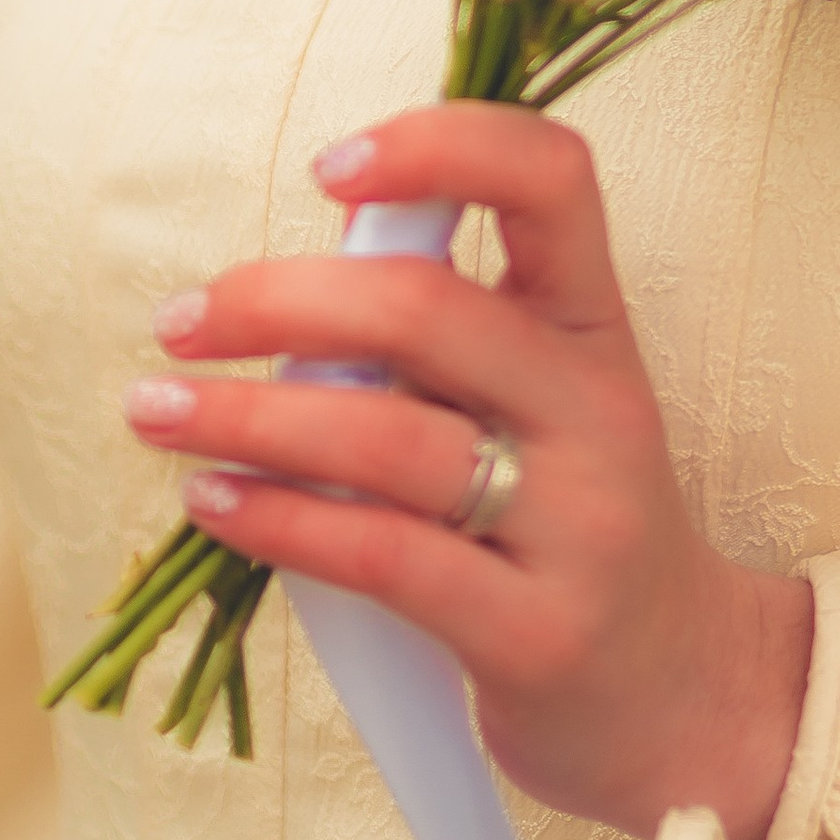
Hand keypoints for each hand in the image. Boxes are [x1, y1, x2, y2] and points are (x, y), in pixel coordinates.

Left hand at [125, 102, 813, 839]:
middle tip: (180, 320)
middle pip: (426, 308)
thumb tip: (299, 268)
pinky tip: (213, 503)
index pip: (552, 179)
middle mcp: (597, 409)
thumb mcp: (540, 405)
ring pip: (387, 438)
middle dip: (277, 300)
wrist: (685, 695)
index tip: (328, 169)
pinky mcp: (536, 633)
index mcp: (596, 326)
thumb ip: (446, 335)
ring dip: (246, 416)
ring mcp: (576, 523)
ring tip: (154, 409)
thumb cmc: (568, 525)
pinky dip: (279, 521)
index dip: (440, 144)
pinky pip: (383, 558)